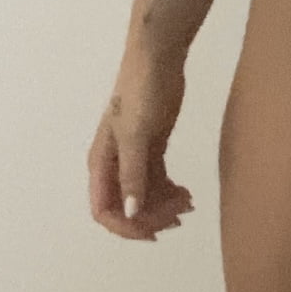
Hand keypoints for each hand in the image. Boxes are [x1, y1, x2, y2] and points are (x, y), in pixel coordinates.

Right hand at [87, 58, 193, 242]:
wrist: (158, 59)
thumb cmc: (140, 92)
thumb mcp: (136, 135)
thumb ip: (133, 174)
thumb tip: (132, 212)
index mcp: (101, 162)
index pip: (104, 210)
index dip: (126, 227)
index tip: (154, 232)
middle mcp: (114, 164)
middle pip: (127, 207)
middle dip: (151, 217)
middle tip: (180, 215)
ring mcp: (133, 157)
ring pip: (144, 196)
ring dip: (164, 207)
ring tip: (189, 203)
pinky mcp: (151, 149)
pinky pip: (158, 182)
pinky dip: (171, 192)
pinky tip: (188, 195)